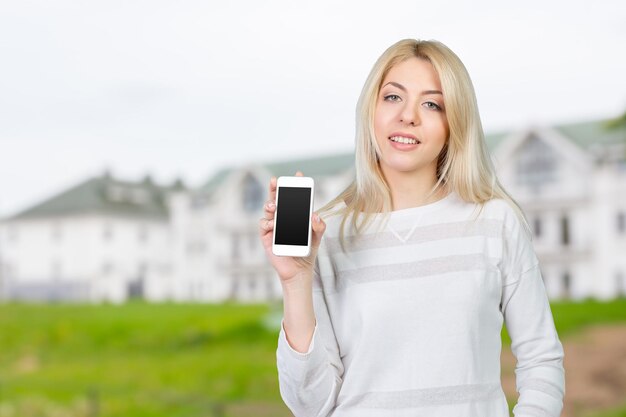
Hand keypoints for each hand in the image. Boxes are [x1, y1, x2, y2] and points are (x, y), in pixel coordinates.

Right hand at [259, 171, 326, 285]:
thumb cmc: (307, 251)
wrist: (299, 270)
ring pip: (268, 210)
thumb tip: (314, 215)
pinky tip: (273, 225)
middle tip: (275, 181)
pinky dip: (267, 223)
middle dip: (275, 189)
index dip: (295, 185)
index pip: (294, 197)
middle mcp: (283, 218)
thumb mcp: (317, 237)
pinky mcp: (267, 237)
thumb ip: (319, 226)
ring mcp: (274, 226)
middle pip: (277, 199)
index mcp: (295, 215)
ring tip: (274, 206)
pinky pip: (264, 226)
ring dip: (269, 205)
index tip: (298, 175)